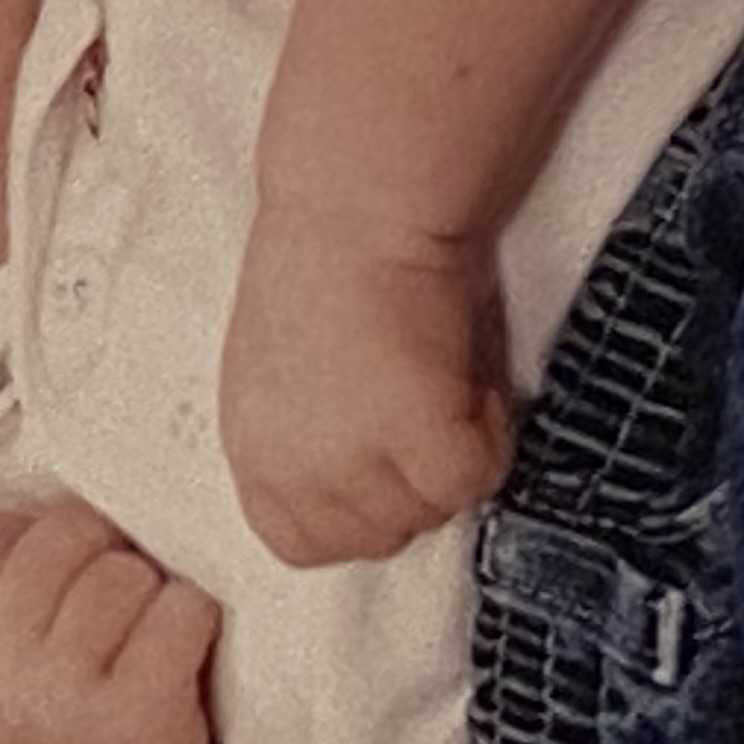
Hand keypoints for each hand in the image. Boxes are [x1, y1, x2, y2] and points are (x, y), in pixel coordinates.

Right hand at [0, 499, 223, 743]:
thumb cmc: (55, 725)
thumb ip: (2, 579)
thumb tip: (68, 468)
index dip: (35, 545)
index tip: (52, 592)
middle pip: (67, 538)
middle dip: (103, 559)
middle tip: (113, 617)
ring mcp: (63, 695)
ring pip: (125, 573)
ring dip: (152, 595)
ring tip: (142, 644)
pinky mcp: (137, 714)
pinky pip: (181, 611)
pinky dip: (193, 624)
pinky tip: (177, 663)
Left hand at [217, 209, 514, 567]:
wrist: (359, 200)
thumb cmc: (334, 259)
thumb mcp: (294, 376)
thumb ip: (322, 443)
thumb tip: (393, 481)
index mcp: (253, 452)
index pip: (306, 544)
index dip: (361, 504)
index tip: (383, 448)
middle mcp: (292, 468)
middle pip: (380, 536)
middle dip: (414, 480)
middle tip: (423, 396)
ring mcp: (350, 461)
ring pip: (432, 510)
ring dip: (453, 453)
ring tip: (440, 371)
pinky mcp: (415, 437)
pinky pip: (473, 479)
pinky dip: (489, 431)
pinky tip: (464, 370)